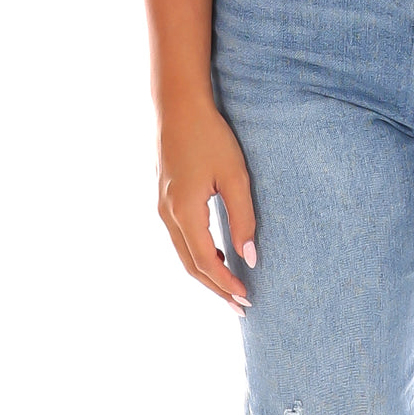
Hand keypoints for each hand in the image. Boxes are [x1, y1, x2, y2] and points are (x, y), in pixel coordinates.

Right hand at [156, 101, 256, 312]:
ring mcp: (162, 207)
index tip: (246, 299)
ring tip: (232, 285)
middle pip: (191, 266)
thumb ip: (243, 216)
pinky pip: (180, 238)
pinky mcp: (165, 199)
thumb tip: (250, 257)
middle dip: (216, 288)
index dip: (226, 284)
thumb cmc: (210, 136)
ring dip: (206, 273)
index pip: (206, 262)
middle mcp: (167, 215)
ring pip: (183, 254)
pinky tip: (218, 253)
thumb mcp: (235, 174)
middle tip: (241, 306)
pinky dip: (198, 254)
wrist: (178, 108)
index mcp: (185, 212)